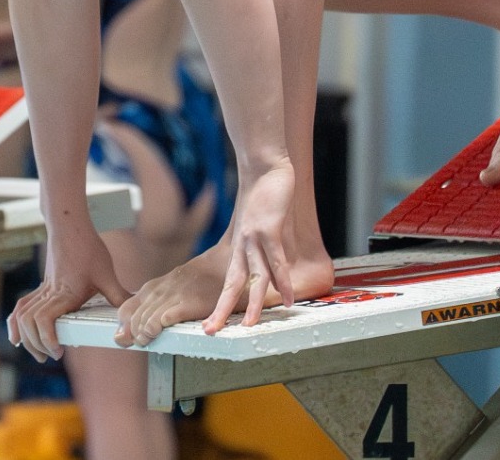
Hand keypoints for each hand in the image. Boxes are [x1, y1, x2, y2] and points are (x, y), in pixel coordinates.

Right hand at [6, 214, 130, 360]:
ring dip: (26, 337)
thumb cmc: (87, 247)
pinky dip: (15, 322)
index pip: (45, 320)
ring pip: (22, 316)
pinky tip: (17, 336)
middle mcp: (50, 293)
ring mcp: (43, 290)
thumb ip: (119, 295)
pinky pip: (22, 306)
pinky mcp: (42, 287)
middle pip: (29, 323)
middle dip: (37, 344)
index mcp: (65, 293)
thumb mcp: (107, 273)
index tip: (58, 351)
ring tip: (37, 351)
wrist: (69, 226)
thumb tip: (133, 313)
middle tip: (52, 355)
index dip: (48, 339)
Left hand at [203, 163, 294, 333]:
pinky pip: (276, 260)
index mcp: (239, 248)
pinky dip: (283, 280)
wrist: (265, 166)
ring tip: (252, 326)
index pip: (229, 282)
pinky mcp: (269, 228)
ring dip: (254, 303)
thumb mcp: (261, 227)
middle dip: (221, 310)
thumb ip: (266, 249)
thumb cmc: (264, 197)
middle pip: (232, 285)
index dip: (220, 305)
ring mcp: (255, 238)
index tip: (213, 325)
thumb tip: (275, 269)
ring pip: (255, 277)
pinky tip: (288, 297)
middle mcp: (242, 247)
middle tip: (211, 332)